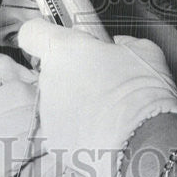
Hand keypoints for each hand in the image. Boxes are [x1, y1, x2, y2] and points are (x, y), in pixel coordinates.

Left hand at [17, 18, 176, 176]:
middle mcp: (49, 79)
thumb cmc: (142, 93)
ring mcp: (49, 112)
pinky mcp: (54, 140)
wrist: (142, 144)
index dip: (43, 33)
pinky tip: (104, 128)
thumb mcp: (144, 50)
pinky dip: (79, 127)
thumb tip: (117, 47)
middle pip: (52, 68)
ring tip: (108, 108)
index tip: (56, 38)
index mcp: (65, 50)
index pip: (32, 33)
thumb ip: (121, 42)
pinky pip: (64, 126)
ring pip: (59, 99)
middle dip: (73, 71)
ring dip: (77, 101)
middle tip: (102, 78)